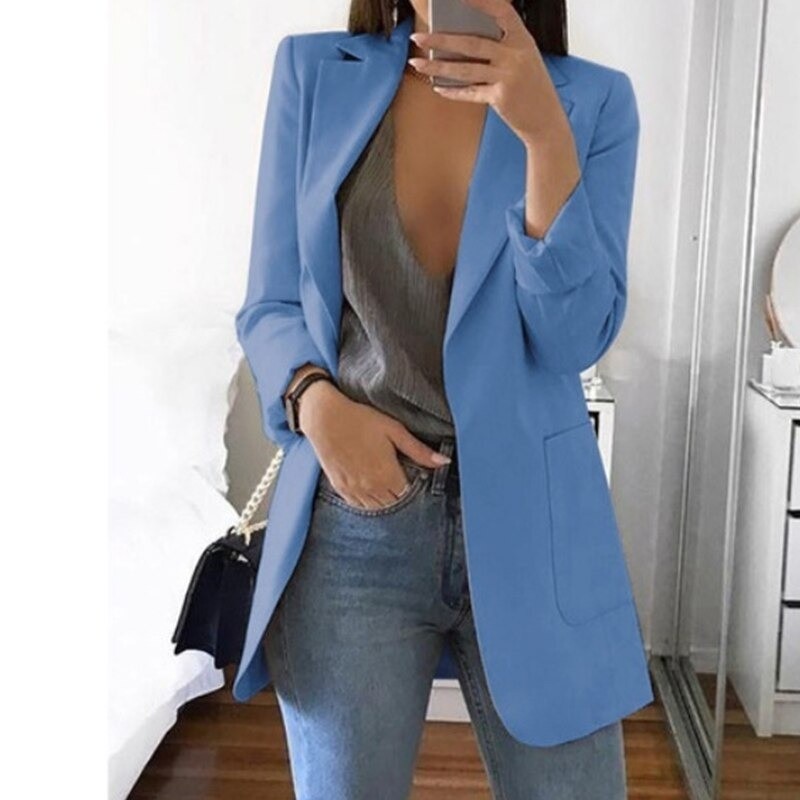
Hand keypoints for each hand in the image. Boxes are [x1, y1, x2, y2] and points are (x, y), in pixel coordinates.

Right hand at [299, 383, 450, 509]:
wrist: (324, 418)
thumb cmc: (361, 420)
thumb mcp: (394, 430)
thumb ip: (419, 450)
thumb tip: (444, 462)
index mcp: (387, 475)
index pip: (409, 495)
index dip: (415, 488)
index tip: (415, 478)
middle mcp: (371, 488)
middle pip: (394, 504)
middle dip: (401, 496)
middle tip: (402, 480)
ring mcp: (354, 490)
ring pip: (376, 508)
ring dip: (385, 501)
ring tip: (388, 485)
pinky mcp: (340, 487)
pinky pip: (359, 505)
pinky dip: (368, 502)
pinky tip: (371, 489)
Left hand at [407, 0, 570, 145]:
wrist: (547, 120)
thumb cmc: (532, 88)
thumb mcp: (523, 60)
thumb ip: (500, 48)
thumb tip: (461, 41)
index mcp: (523, 39)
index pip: (501, 10)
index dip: (479, 1)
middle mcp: (516, 55)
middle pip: (472, 43)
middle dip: (441, 39)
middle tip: (418, 36)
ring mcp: (508, 76)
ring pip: (465, 69)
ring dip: (438, 66)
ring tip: (417, 63)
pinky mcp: (500, 97)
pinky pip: (470, 92)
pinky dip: (453, 91)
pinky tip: (438, 88)